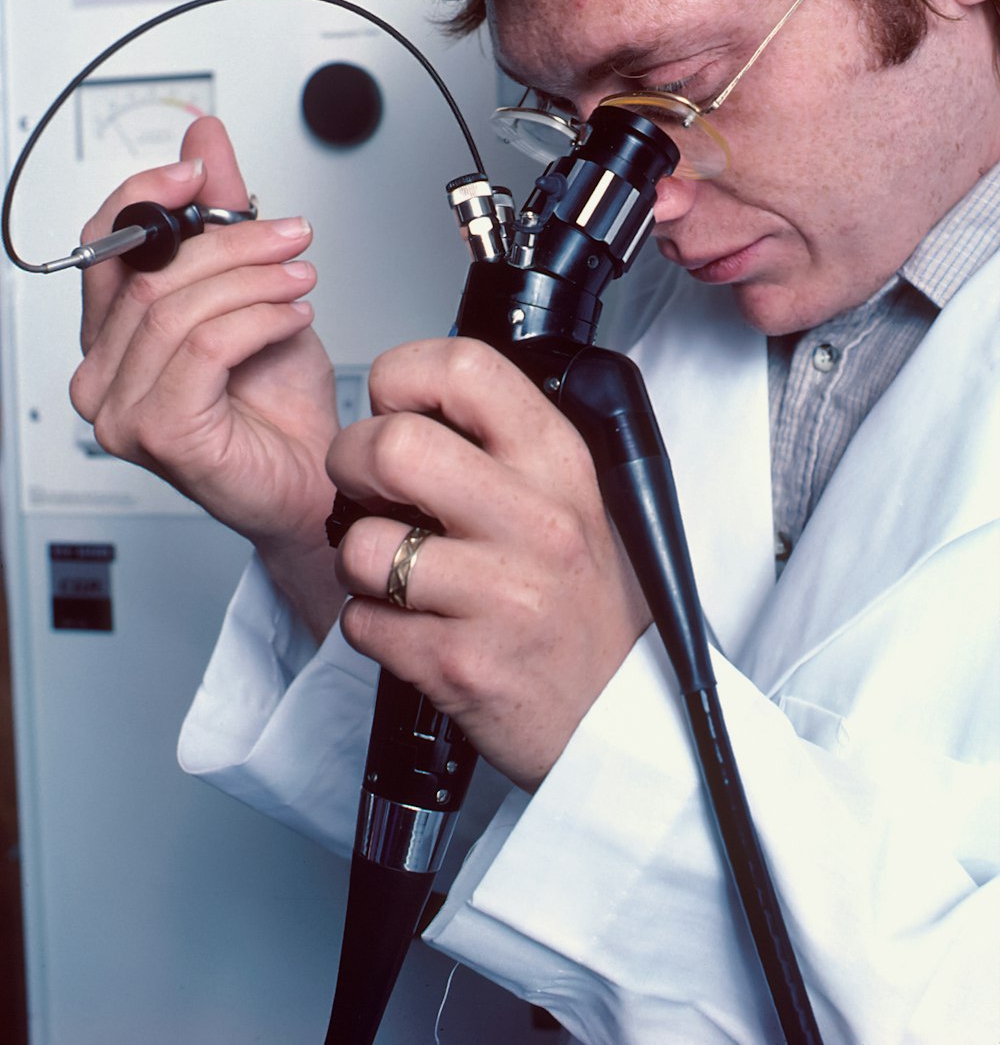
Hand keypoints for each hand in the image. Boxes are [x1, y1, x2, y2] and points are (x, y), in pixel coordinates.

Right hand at [70, 117, 343, 638]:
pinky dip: (257, 320)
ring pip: (177, 309)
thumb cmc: (281, 402)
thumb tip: (204, 137)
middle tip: (290, 232)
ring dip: (252, 279)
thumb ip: (224, 215)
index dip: (146, 196)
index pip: (104, 246)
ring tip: (301, 275)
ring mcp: (120, 410)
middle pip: (148, 275)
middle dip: (229, 241)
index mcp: (113, 335)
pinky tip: (292, 316)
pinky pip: (205, 349)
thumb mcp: (256, 286)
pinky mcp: (159, 434)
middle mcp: (102, 374)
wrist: (318, 478)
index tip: (200, 169)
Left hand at [328, 337, 650, 788]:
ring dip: (358, 560)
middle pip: (391, 445)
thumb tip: (415, 401)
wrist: (624, 718)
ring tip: (395, 572)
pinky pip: (362, 622)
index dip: (402, 376)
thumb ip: (505, 446)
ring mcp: (499, 595)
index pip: (463, 367)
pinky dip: (370, 625)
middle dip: (351, 461)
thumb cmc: (585, 605)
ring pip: (362, 543)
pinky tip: (411, 625)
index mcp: (558, 463)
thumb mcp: (574, 498)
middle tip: (366, 485)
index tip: (395, 406)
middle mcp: (534, 520)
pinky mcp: (461, 663)